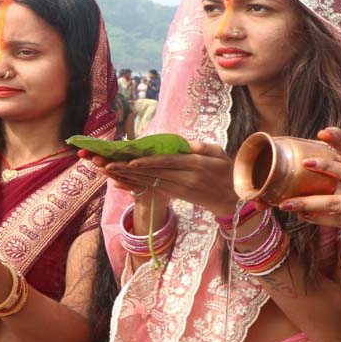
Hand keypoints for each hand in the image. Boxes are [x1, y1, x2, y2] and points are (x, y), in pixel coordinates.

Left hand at [92, 141, 237, 216]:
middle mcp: (186, 178)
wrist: (232, 198)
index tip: (130, 161)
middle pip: (154, 173)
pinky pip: (154, 188)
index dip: (148, 162)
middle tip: (108, 165)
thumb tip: (185, 143)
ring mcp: (181, 188)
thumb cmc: (226, 171)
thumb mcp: (220, 154)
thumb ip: (203, 147)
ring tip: (110, 171)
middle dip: (130, 169)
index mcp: (196, 165)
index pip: (168, 162)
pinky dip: (137, 184)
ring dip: (129, 177)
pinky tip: (123, 181)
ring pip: (151, 181)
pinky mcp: (177, 194)